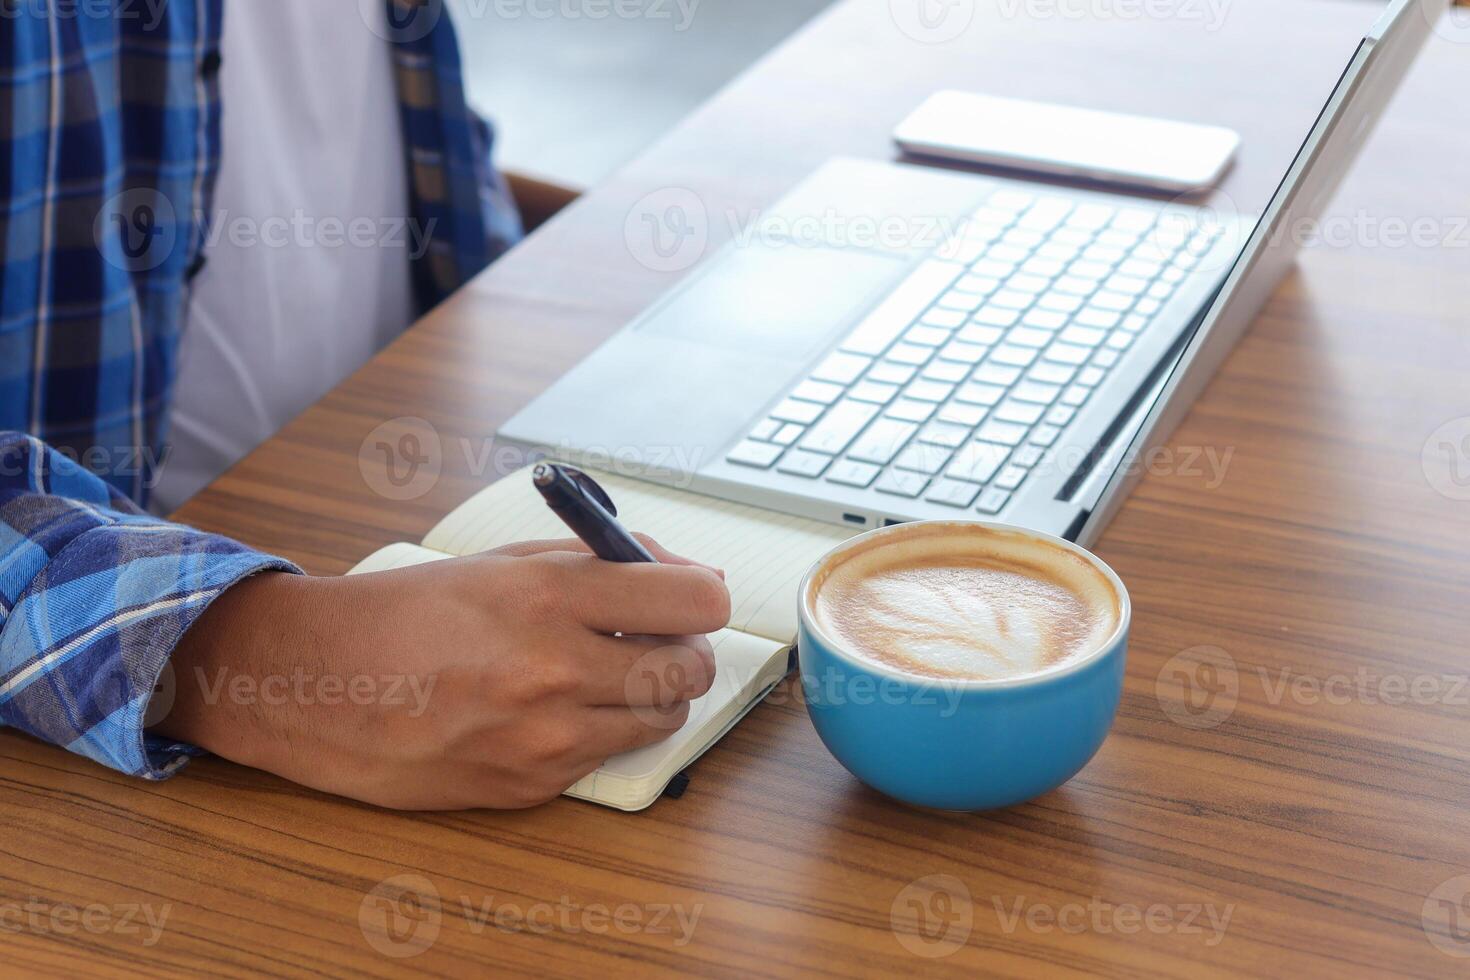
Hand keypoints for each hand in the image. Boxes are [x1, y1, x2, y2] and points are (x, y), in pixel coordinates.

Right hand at [154, 536, 729, 808]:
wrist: (315, 686)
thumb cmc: (407, 613)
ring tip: (604, 675)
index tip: (690, 599)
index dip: (703, 596)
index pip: (693, 598)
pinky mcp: (531, 784)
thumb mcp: (502, 561)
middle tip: (653, 640)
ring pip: (662, 719)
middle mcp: (555, 667)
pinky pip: (606, 755)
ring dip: (649, 695)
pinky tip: (552, 711)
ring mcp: (546, 735)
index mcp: (549, 594)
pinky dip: (598, 732)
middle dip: (683, 650)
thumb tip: (684, 575)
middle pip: (689, 668)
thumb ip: (599, 563)